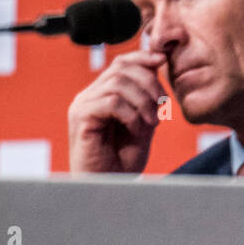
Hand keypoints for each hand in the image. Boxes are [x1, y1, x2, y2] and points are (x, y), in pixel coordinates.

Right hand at [68, 50, 167, 174]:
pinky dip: (131, 114)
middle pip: (121, 68)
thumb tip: (159, 62)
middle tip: (162, 108)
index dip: (143, 57)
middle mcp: (89, 95)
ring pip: (118, 83)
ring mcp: (82, 105)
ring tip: (151, 124)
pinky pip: (111, 102)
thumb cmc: (124, 159)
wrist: (110, 187)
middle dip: (149, 83)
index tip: (163, 60)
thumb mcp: (143, 121)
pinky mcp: (80, 118)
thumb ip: (147, 96)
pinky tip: (137, 129)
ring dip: (142, 102)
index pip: (121, 62)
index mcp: (102, 93)